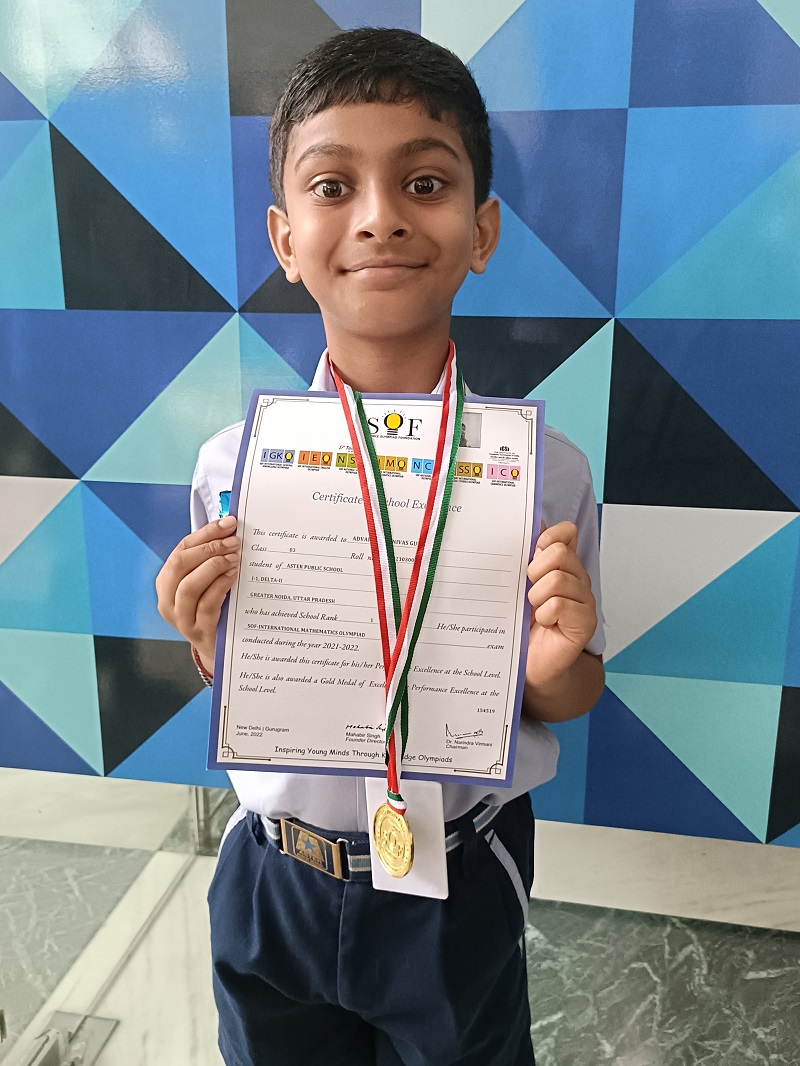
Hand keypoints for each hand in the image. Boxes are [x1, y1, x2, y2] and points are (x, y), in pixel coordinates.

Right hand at [155, 516, 240, 669]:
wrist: (217, 648)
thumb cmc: (213, 609)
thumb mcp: (206, 584)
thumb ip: (209, 561)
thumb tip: (229, 530)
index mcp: (166, 583)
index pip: (181, 550)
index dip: (204, 534)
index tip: (227, 523)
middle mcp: (168, 600)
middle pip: (180, 565)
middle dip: (209, 548)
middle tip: (233, 541)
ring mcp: (181, 618)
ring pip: (189, 586)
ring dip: (213, 566)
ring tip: (234, 557)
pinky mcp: (198, 631)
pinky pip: (207, 604)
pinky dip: (221, 585)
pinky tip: (233, 575)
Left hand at [525, 521, 597, 691]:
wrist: (532, 664)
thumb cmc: (523, 624)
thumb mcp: (517, 586)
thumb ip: (523, 557)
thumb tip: (525, 523)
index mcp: (562, 565)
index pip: (566, 532)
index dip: (547, 537)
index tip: (533, 553)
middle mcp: (577, 578)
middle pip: (559, 552)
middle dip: (535, 569)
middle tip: (528, 590)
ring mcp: (584, 600)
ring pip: (558, 579)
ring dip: (536, 596)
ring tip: (533, 610)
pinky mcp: (585, 622)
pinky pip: (559, 605)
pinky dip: (544, 615)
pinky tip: (544, 624)